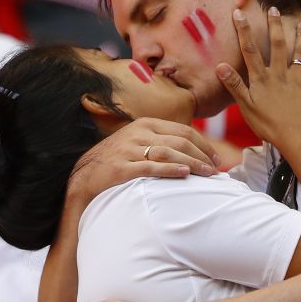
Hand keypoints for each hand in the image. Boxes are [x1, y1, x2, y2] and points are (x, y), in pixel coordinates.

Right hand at [65, 118, 219, 208]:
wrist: (84, 176)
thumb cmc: (118, 160)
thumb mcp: (138, 142)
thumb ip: (160, 141)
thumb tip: (191, 150)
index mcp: (145, 125)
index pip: (183, 131)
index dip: (203, 144)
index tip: (216, 157)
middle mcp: (138, 134)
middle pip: (180, 142)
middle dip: (202, 155)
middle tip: (216, 169)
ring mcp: (129, 150)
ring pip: (169, 153)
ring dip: (192, 163)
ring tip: (207, 174)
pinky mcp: (121, 167)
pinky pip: (150, 167)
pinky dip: (170, 170)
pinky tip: (185, 174)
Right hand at [216, 8, 300, 145]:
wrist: (294, 136)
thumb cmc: (267, 124)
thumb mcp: (245, 106)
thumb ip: (234, 85)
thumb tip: (220, 66)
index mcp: (261, 78)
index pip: (250, 49)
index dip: (244, 30)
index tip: (239, 13)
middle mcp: (279, 74)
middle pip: (277, 44)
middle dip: (274, 25)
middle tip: (273, 9)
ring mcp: (296, 79)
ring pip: (299, 52)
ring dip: (300, 36)